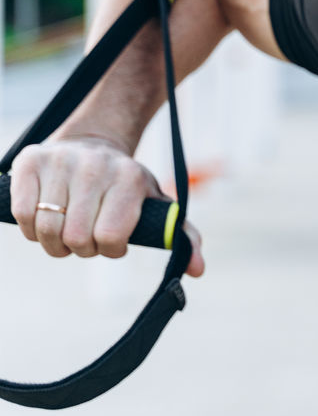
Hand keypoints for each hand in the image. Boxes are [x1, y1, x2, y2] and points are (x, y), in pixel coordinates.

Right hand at [9, 136, 204, 276]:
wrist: (91, 144)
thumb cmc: (126, 186)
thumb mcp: (157, 205)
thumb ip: (181, 237)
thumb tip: (198, 271)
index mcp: (130, 179)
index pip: (110, 237)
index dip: (109, 250)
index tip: (112, 243)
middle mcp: (95, 167)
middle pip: (75, 238)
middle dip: (81, 250)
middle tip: (86, 240)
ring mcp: (61, 162)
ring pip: (46, 229)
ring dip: (53, 244)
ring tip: (65, 233)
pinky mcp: (29, 161)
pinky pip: (21, 213)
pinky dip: (30, 229)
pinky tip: (43, 221)